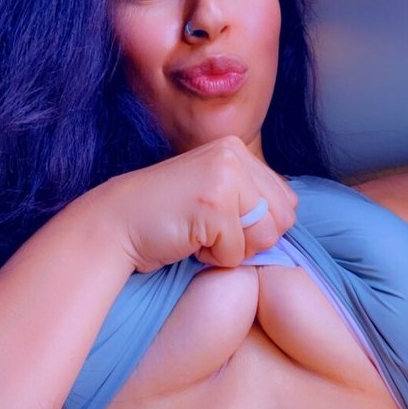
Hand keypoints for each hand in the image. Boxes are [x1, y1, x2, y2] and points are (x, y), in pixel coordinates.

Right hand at [99, 136, 297, 271]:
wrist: (114, 224)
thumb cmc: (166, 217)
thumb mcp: (215, 191)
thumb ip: (252, 195)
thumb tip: (293, 211)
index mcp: (237, 149)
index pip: (286, 202)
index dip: (258, 226)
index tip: (220, 221)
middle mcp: (234, 155)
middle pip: (283, 220)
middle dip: (251, 239)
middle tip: (210, 230)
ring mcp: (225, 177)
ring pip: (265, 237)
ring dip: (233, 250)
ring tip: (200, 233)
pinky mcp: (215, 205)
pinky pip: (237, 254)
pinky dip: (212, 258)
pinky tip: (187, 240)